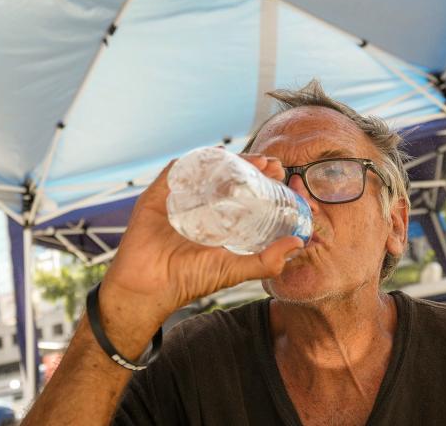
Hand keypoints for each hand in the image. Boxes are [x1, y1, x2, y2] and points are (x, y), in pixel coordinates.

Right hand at [101, 154, 302, 330]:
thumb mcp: (234, 270)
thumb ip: (266, 262)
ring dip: (227, 160)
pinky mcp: (157, 195)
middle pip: (225, 176)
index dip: (260, 179)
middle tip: (270, 164)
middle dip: (249, 166)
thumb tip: (298, 244)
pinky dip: (192, 161)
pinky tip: (212, 157)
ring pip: (203, 170)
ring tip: (251, 160)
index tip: (279, 172)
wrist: (148, 288)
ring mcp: (177, 199)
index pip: (241, 192)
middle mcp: (197, 206)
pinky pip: (174, 171)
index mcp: (215, 221)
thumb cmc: (188, 281)